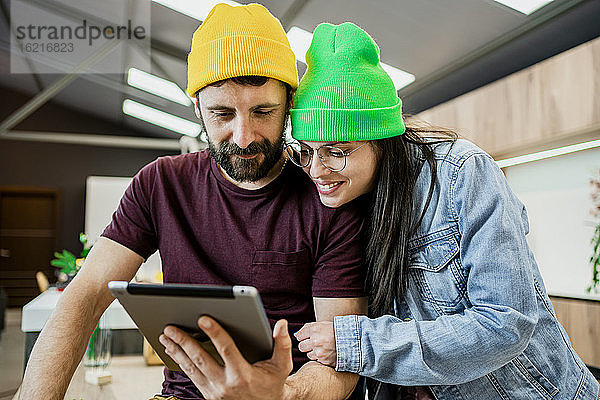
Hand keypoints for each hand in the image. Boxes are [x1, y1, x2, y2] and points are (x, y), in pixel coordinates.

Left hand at [159, 316, 292, 399]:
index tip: (203, 318)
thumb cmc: (272, 383)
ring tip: (165, 336)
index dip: (215, 333)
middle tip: (171, 327)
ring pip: (191, 368)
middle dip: (184, 342)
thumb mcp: (282, 366)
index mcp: (243, 375)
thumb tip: (281, 324)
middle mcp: (225, 385)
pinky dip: (179, 361)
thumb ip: (282, 344)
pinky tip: (172, 350)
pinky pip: (190, 375)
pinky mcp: (207, 394)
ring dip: (176, 351)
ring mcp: (214, 391)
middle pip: (201, 359)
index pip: (226, 350)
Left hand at [294, 321, 336, 366]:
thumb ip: (308, 328)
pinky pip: (316, 360)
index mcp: (314, 329)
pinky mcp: (324, 360)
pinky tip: (327, 352)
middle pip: (301, 346)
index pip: (299, 336)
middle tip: (314, 343)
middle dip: (306, 345)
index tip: (308, 337)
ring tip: (323, 348)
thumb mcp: (322, 325)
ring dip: (313, 352)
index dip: (304, 337)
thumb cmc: (335, 331)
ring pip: (308, 355)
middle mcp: (316, 341)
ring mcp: (320, 351)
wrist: (351, 340)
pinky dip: (320, 357)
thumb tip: (296, 335)